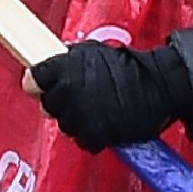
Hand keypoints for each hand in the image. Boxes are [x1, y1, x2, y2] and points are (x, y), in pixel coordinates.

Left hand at [31, 38, 185, 151]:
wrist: (158, 85)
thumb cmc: (128, 67)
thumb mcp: (93, 51)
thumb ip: (67, 61)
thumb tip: (47, 72)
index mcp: (64, 66)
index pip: (34, 79)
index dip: (38, 84)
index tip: (43, 86)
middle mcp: (67, 90)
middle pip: (49, 104)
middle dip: (61, 103)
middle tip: (80, 99)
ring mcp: (79, 114)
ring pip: (66, 124)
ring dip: (78, 121)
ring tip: (97, 112)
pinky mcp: (93, 134)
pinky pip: (83, 140)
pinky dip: (93, 136)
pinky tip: (105, 125)